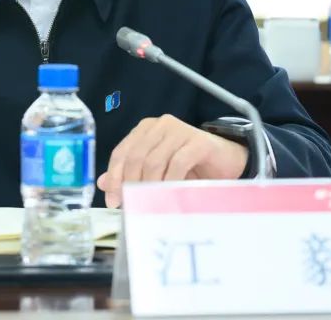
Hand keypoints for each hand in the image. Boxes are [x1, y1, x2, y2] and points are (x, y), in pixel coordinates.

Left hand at [96, 114, 247, 208]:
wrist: (226, 161)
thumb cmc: (189, 167)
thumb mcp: (157, 170)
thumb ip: (131, 173)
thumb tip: (104, 183)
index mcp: (145, 129)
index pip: (121, 152)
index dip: (114, 176)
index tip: (112, 200)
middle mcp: (159, 125)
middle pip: (135, 157)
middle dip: (130, 184)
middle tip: (131, 205)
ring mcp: (179, 130)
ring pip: (154, 161)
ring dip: (149, 186)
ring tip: (150, 203)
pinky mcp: (198, 141)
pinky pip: (177, 163)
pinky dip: (170, 182)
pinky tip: (170, 194)